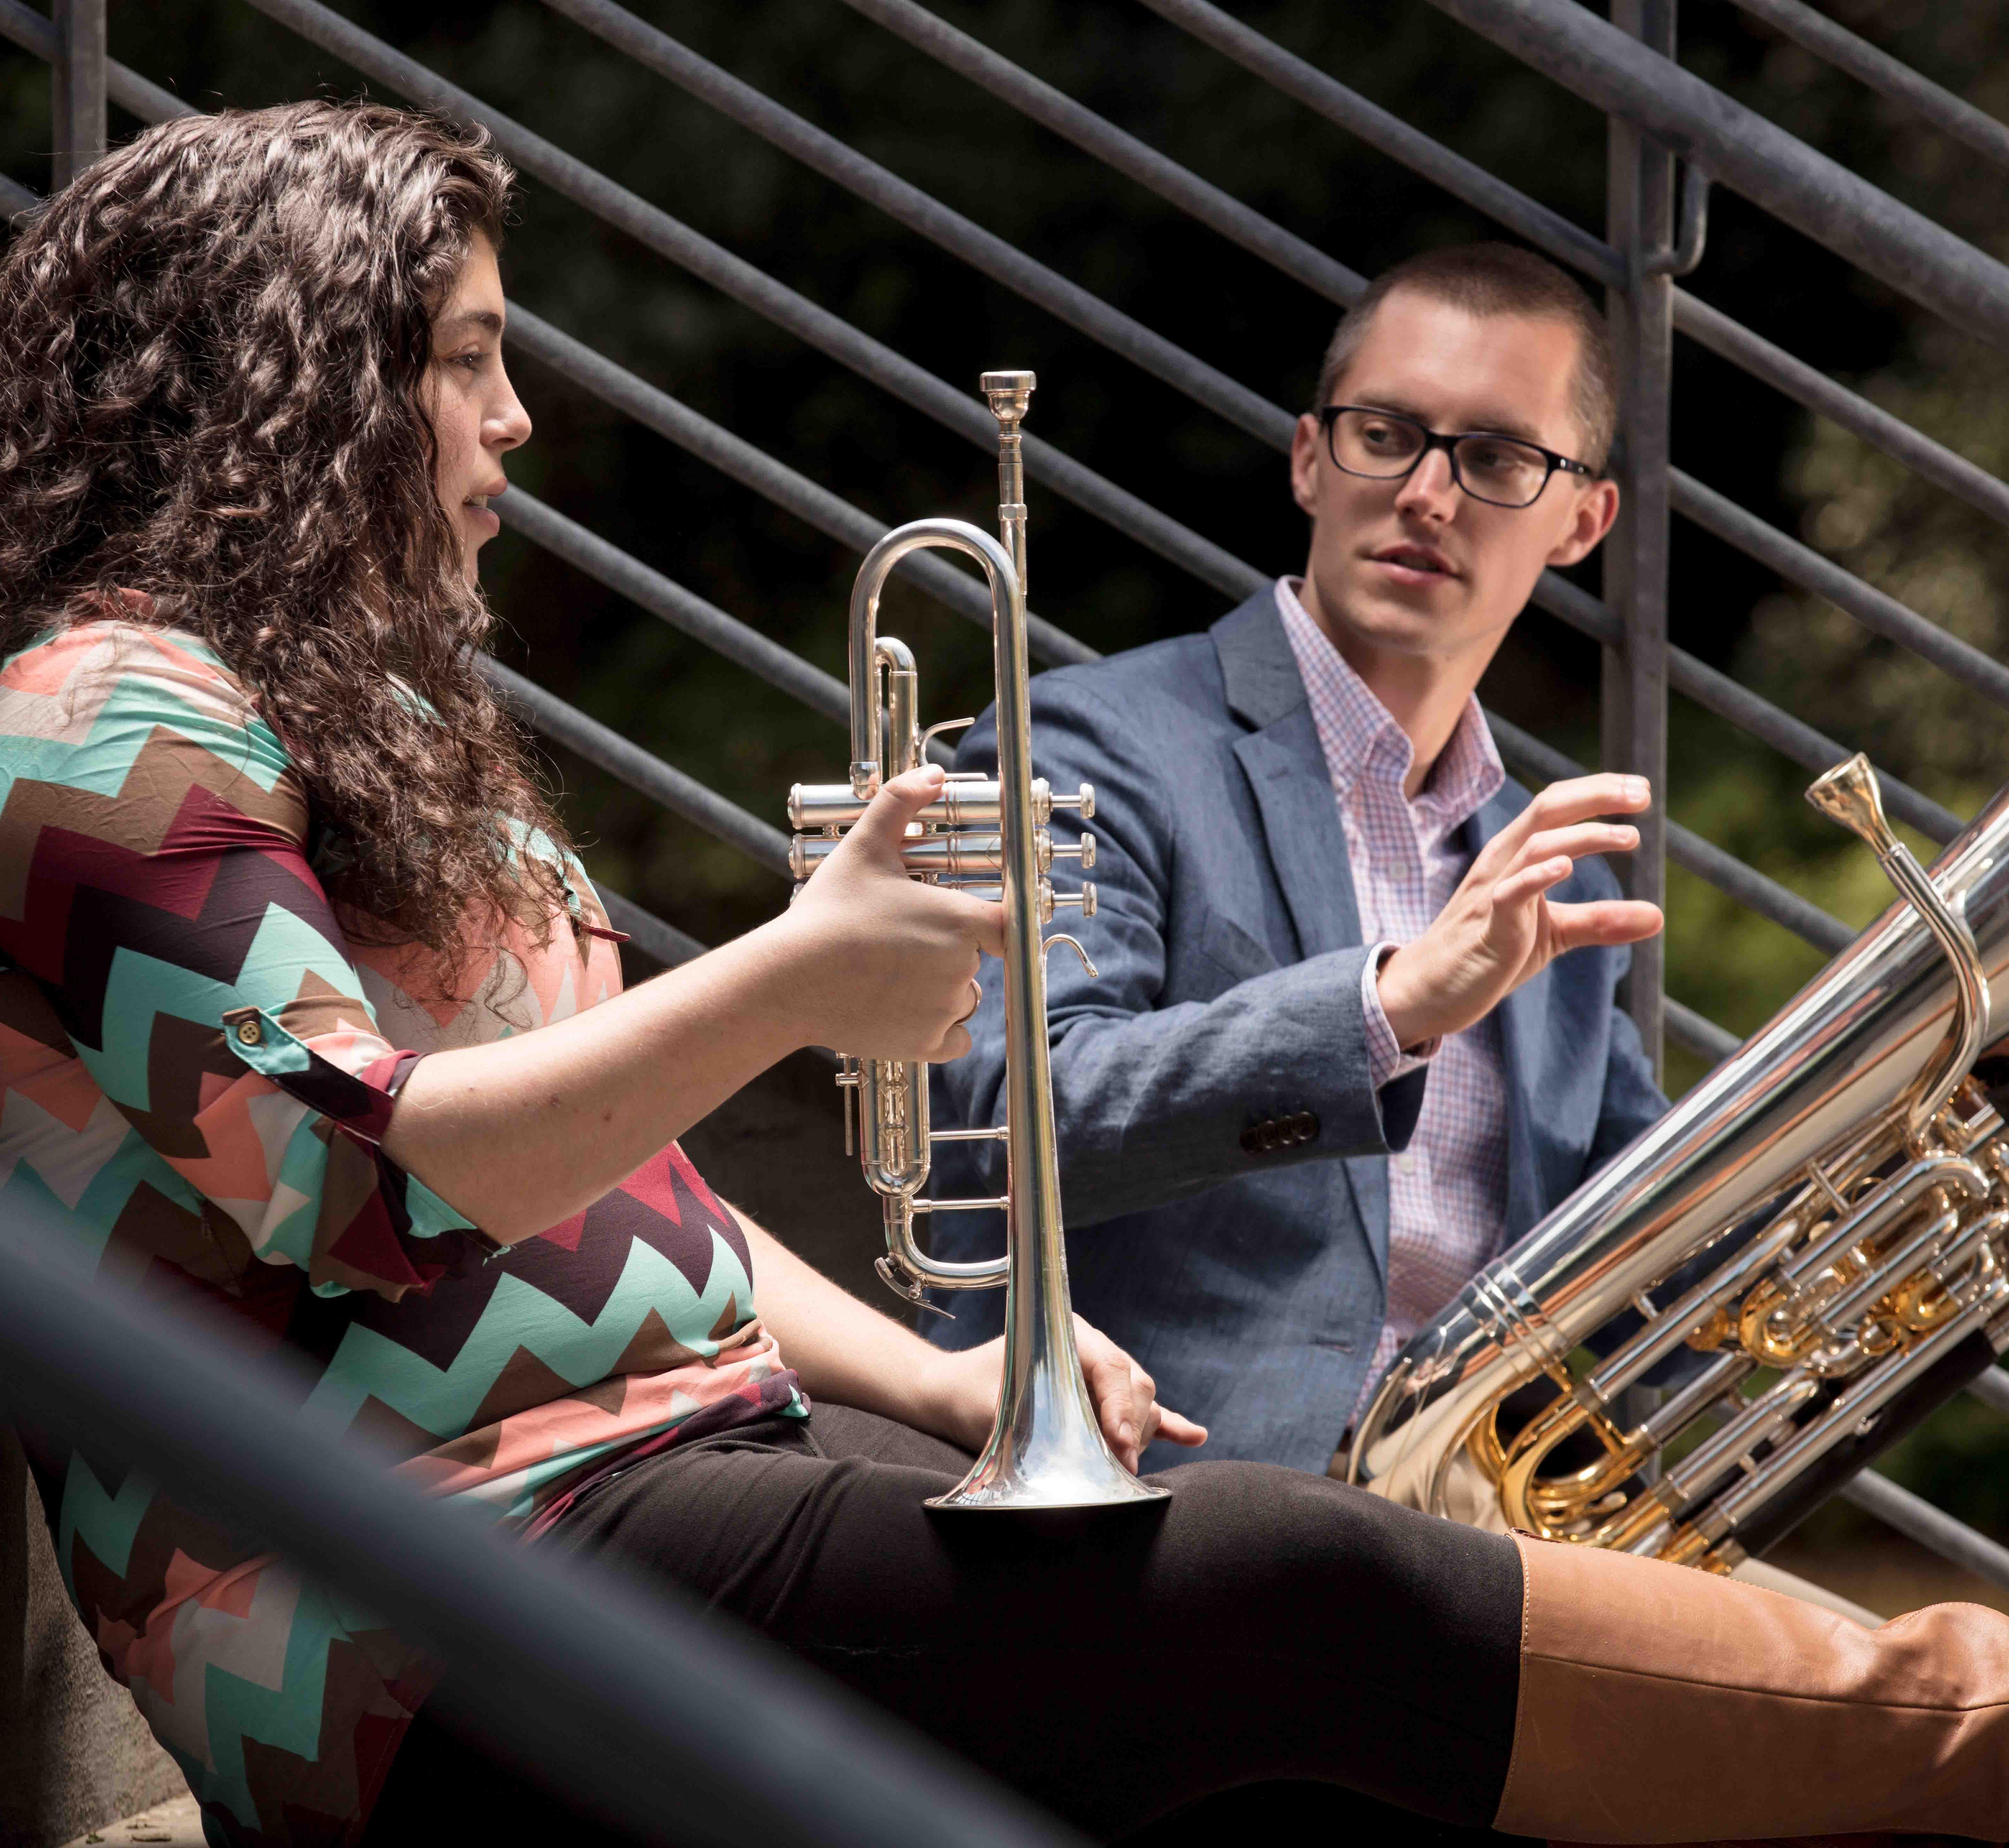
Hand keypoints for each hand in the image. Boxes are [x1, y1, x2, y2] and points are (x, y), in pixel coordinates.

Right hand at [775, 765, 1005, 1060]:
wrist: (790, 979)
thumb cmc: (829, 912)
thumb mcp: (865, 846)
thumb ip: (902, 802)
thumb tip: (932, 771)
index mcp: (962, 921)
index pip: (1008, 924)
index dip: (990, 923)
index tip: (969, 924)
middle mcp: (964, 967)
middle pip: (975, 959)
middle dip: (947, 952)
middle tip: (899, 942)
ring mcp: (947, 1008)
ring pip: (963, 998)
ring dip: (940, 990)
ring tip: (890, 973)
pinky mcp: (928, 1044)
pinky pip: (953, 1038)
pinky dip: (936, 1029)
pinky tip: (900, 1008)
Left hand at [917, 1317, 1206, 1472]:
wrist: (949, 1391)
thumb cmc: (966, 1396)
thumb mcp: (990, 1411)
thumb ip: (1030, 1426)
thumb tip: (1065, 1457)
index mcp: (1066, 1335)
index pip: (1111, 1368)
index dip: (1121, 1409)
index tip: (1122, 1447)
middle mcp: (1089, 1348)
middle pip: (1134, 1385)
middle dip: (1131, 1427)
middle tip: (1121, 1467)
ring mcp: (1097, 1372)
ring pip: (1140, 1402)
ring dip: (1138, 1433)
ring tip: (1129, 1464)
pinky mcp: (1100, 1399)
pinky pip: (1143, 1410)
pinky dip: (1169, 1424)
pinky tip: (1194, 1434)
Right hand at [1376, 772, 1662, 1050]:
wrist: (1429, 990)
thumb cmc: (1487, 953)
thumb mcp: (1552, 933)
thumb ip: (1600, 921)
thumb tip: (1657, 916)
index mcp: (1515, 855)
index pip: (1556, 806)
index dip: (1598, 791)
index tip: (1640, 790)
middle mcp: (1502, 861)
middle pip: (1548, 808)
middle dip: (1596, 795)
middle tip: (1642, 795)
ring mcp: (1492, 891)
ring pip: (1536, 844)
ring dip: (1585, 836)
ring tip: (1629, 836)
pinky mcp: (1488, 926)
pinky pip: (1512, 892)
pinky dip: (1538, 875)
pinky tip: (1566, 867)